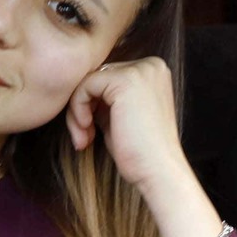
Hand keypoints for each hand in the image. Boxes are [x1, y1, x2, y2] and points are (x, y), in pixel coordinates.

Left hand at [66, 56, 190, 191]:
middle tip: (84, 137)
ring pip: (88, 80)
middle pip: (97, 75)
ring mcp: (140, 70)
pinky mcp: (126, 80)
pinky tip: (86, 131)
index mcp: (154, 71)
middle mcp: (151, 65)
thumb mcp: (123, 115)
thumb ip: (107, 97)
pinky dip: (77, 109)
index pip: (108, 77)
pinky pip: (85, 86)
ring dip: (77, 110)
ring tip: (83, 137)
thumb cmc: (140, 152)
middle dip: (83, 107)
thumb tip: (79, 86)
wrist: (158, 172)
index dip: (93, 104)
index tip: (90, 132)